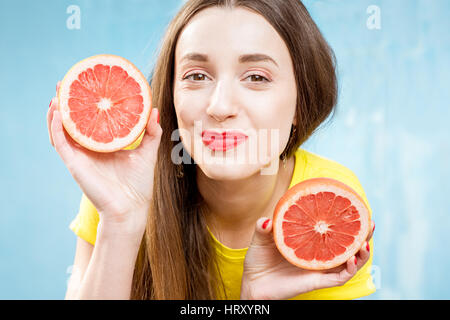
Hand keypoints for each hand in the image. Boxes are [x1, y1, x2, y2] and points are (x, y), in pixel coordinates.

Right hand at [47, 81, 161, 233]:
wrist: (131, 208)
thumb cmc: (138, 185)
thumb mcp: (147, 153)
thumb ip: (151, 133)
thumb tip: (154, 111)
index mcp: (104, 146)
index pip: (91, 122)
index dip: (88, 105)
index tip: (88, 86)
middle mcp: (89, 150)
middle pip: (74, 123)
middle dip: (68, 103)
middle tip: (67, 83)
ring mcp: (80, 157)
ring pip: (62, 130)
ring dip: (57, 112)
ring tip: (58, 94)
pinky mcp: (75, 164)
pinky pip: (60, 143)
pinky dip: (57, 127)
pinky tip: (58, 113)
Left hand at [240, 217, 374, 299]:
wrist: (253, 284)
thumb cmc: (258, 260)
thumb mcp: (260, 238)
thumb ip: (263, 227)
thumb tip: (267, 220)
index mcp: (309, 241)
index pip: (331, 229)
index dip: (345, 220)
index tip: (356, 206)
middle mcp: (318, 254)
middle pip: (347, 244)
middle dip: (362, 234)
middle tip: (370, 222)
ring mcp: (318, 268)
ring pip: (349, 262)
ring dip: (361, 253)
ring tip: (366, 241)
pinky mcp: (316, 281)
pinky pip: (339, 277)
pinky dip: (349, 270)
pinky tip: (351, 259)